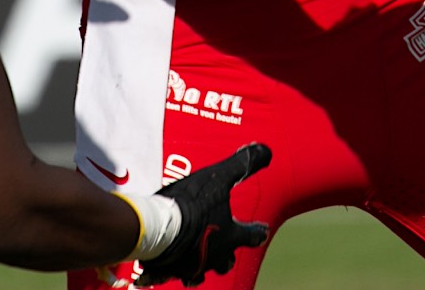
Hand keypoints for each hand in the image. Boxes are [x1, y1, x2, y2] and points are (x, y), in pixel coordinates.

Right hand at [137, 143, 271, 286]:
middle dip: (227, 255)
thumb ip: (241, 165)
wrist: (158, 226)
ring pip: (202, 272)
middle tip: (226, 248)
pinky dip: (175, 269)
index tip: (262, 230)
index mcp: (230, 236)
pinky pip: (175, 274)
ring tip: (199, 257)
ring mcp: (193, 266)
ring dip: (203, 263)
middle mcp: (215, 255)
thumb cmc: (192, 204)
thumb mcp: (219, 179)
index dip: (257, 231)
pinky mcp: (170, 270)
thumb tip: (266, 150)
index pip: (252, 235)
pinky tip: (170, 264)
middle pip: (226, 261)